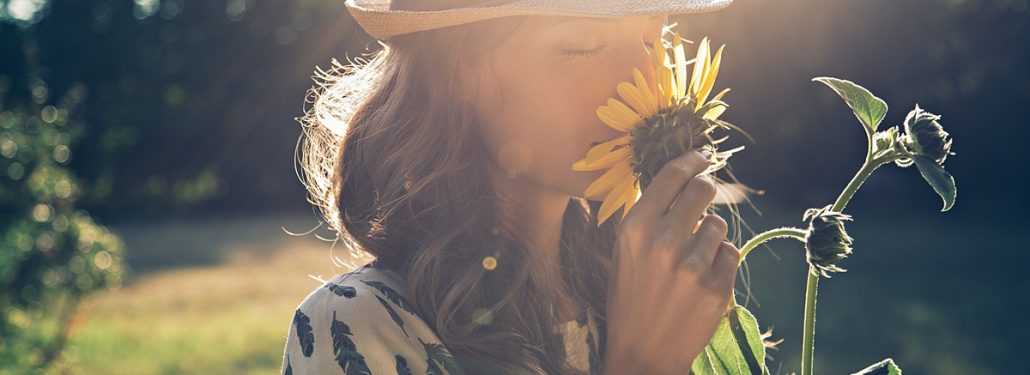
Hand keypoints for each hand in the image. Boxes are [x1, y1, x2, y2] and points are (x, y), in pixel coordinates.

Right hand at [602, 149, 740, 374]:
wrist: (642, 353)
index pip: (672, 176)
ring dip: (710, 235)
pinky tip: (702, 278)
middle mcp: (663, 242)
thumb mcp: (624, 252)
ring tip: (691, 259)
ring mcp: (692, 266)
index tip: (702, 156)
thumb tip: (679, 178)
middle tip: (703, 199)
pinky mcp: (717, 288)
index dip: (692, 159)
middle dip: (706, 190)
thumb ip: (648, 216)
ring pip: (719, 224)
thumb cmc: (630, 298)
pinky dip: (721, 261)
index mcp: (635, 229)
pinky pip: (731, 252)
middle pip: (703, 190)